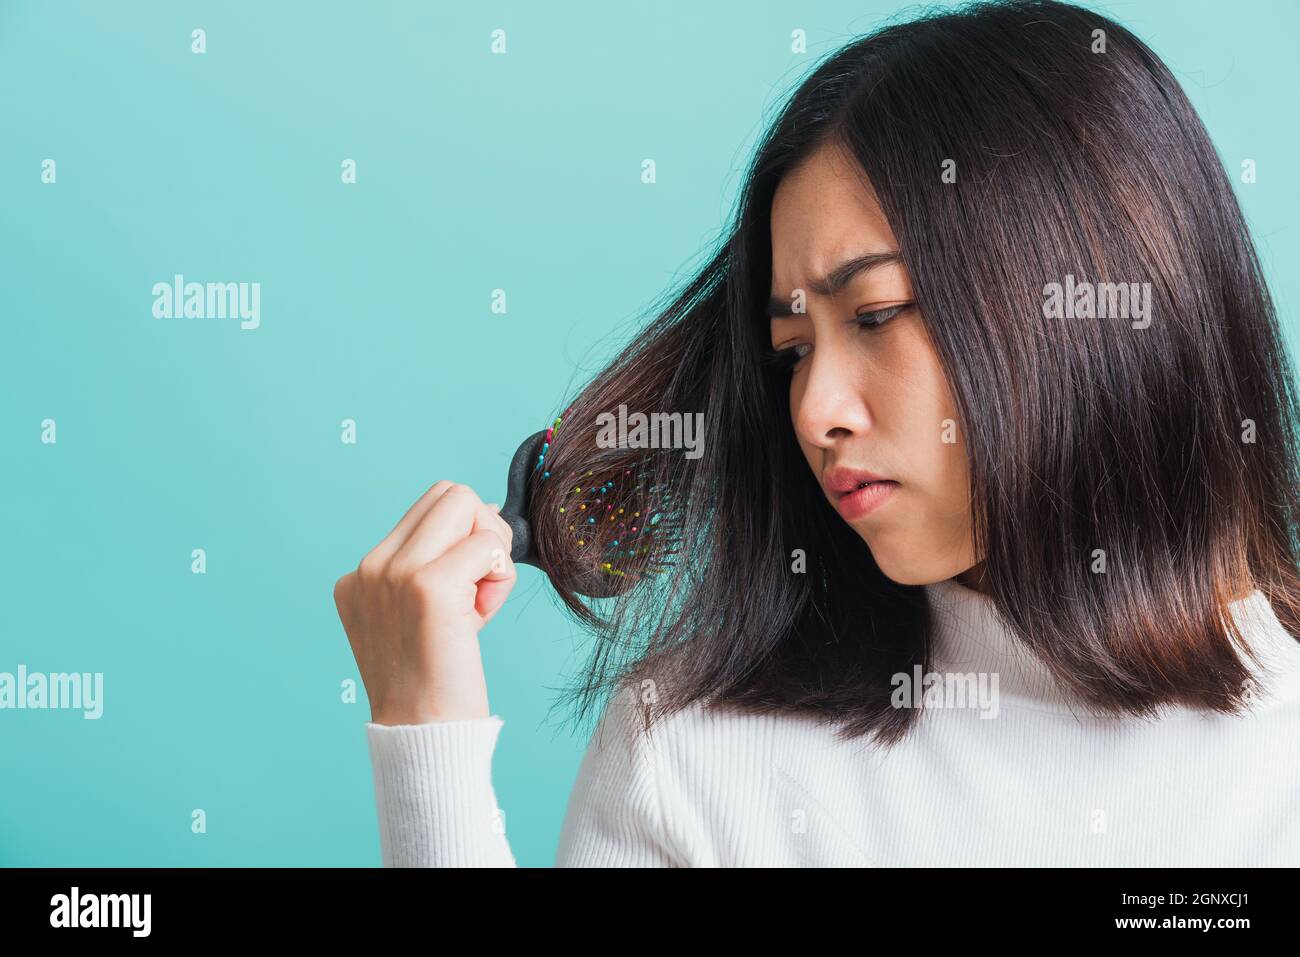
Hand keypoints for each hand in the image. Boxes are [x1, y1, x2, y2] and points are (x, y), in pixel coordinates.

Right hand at [333, 481, 515, 725]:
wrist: (423, 734)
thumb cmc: (435, 681)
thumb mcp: (421, 617)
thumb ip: (438, 565)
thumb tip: (485, 510)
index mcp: (361, 576)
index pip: (428, 509)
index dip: (464, 539)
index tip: (464, 591)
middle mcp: (370, 568)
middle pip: (450, 493)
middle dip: (482, 531)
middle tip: (481, 588)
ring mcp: (394, 572)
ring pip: (468, 504)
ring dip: (492, 552)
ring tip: (477, 607)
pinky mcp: (428, 586)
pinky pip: (489, 546)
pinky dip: (500, 579)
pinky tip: (481, 620)